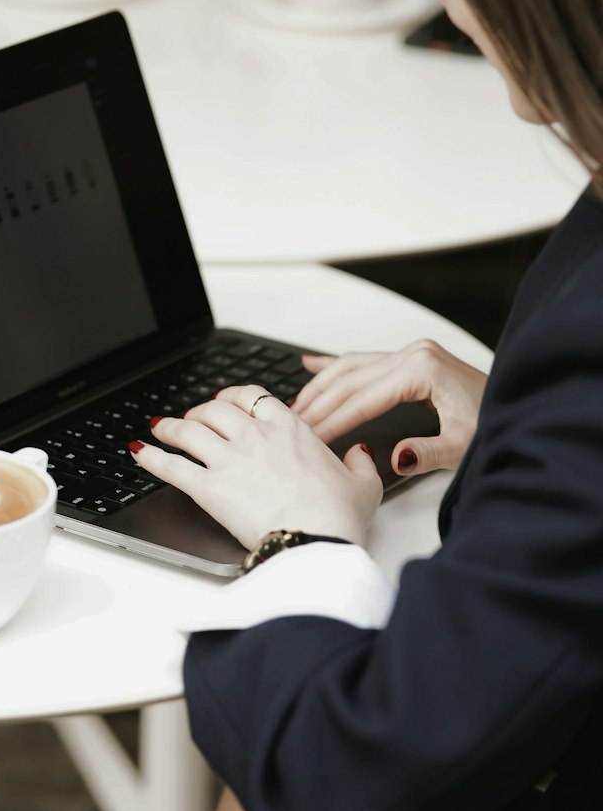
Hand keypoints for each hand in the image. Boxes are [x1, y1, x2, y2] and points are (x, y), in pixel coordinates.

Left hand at [129, 386, 382, 552]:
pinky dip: (152, 457)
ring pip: (188, 431)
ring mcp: (229, 460)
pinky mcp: (209, 487)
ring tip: (159, 428)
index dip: (232, 396)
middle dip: (199, 412)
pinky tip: (140, 453)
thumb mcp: (363, 485)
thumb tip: (359, 454)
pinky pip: (171, 465)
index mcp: (290, 429)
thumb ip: (360, 463)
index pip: (252, 396)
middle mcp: (255, 437)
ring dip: (170, 427)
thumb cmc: (337, 517)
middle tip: (192, 419)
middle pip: (214, 410)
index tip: (225, 401)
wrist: (316, 542)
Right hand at [291, 339, 486, 476]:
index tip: (310, 437)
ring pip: (351, 366)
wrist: (520, 408)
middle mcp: (414, 354)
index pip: (364, 399)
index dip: (334, 420)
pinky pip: (364, 360)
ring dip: (319, 386)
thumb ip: (428, 452)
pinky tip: (310, 365)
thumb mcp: (464, 445)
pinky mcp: (412, 359)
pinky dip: (335, 365)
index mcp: (423, 369)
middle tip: (290, 425)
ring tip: (294, 407)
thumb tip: (394, 457)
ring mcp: (412, 353)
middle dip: (317, 403)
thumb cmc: (496, 423)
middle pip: (350, 379)